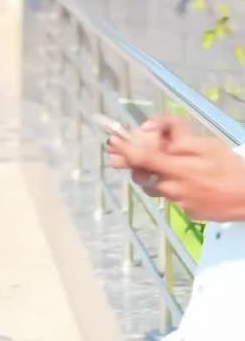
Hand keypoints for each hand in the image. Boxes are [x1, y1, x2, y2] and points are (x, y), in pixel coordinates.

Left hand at [109, 116, 244, 220]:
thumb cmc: (229, 167)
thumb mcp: (205, 143)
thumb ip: (176, 134)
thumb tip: (150, 127)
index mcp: (175, 169)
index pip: (139, 159)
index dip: (122, 150)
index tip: (112, 142)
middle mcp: (172, 189)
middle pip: (142, 177)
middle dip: (137, 165)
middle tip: (141, 154)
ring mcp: (179, 204)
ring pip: (156, 188)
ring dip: (156, 176)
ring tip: (171, 166)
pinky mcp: (188, 213)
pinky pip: (173, 198)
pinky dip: (174, 187)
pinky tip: (191, 181)